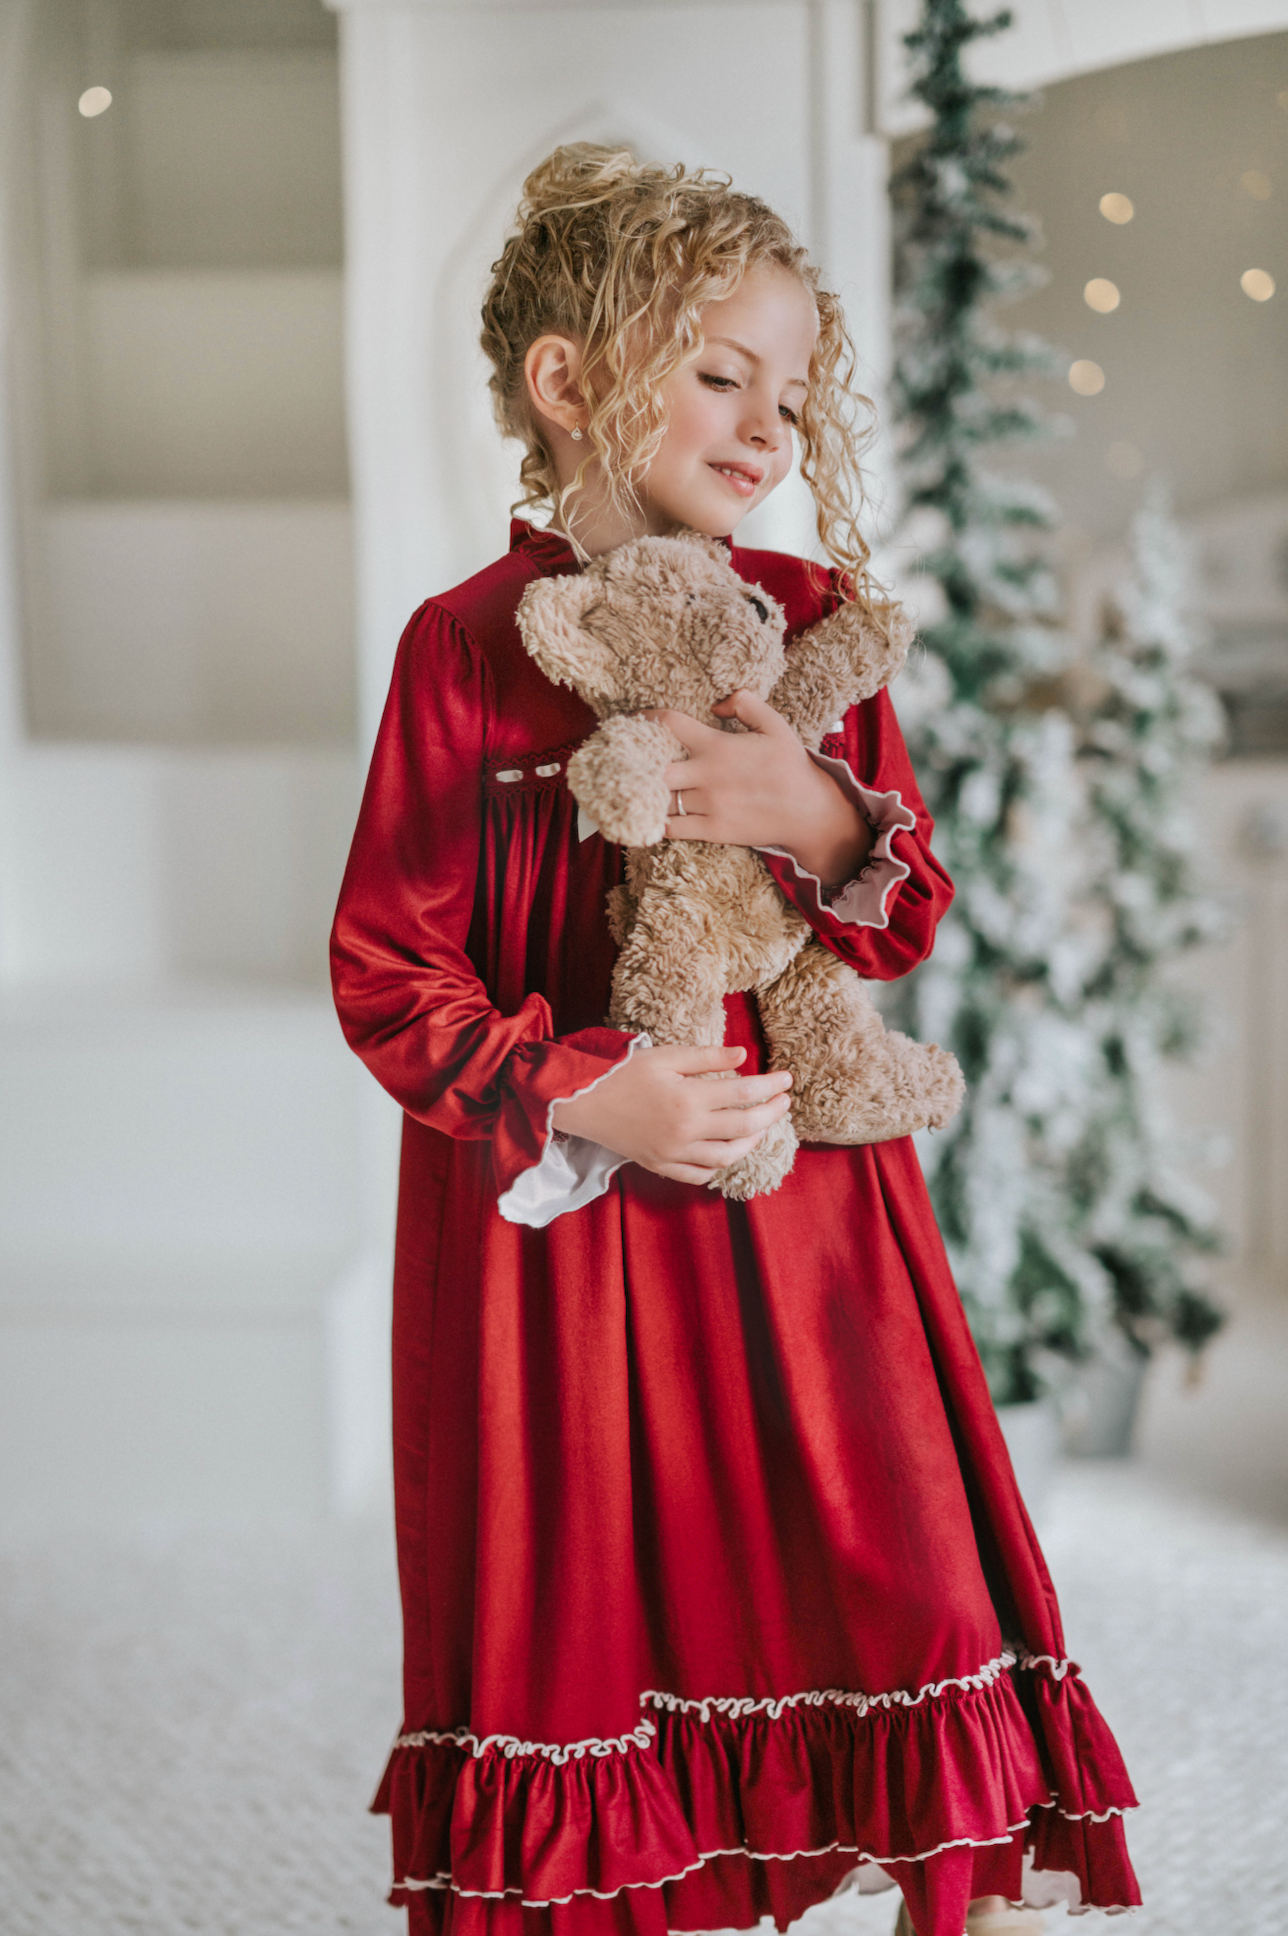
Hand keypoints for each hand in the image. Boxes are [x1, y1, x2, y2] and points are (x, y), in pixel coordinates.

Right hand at [549, 1044, 791, 1185]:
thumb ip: (707, 1057)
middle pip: (744, 1127)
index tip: (788, 1079)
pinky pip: (699, 1175)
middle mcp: (686, 1131)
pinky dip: (718, 1166)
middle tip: (784, 1102)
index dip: (771, 1086)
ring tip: (760, 1127)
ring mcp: (674, 1153)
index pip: (744, 1093)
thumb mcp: (665, 1055)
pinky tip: (727, 1151)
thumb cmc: (621, 1073)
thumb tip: (744, 1056)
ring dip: (750, 1142)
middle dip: (771, 1114)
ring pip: (727, 1157)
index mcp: (688, 1098)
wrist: (581, 1102)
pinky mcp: (661, 1165)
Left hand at [646, 690, 873, 884]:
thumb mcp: (775, 724)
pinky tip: (647, 815)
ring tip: (631, 786)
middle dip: (636, 761)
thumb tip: (715, 702)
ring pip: (660, 798)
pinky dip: (654, 822)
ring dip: (644, 792)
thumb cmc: (790, 766)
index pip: (670, 724)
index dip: (647, 718)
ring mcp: (709, 805)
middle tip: (625, 758)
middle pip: (654, 766)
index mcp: (718, 745)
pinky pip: (671, 828)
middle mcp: (708, 775)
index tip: (636, 720)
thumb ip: (745, 703)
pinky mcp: (712, 830)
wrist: (809, 811)